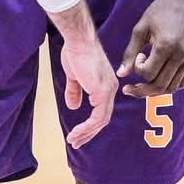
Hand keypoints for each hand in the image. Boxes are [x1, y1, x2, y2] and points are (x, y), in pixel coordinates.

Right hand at [58, 28, 118, 148]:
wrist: (77, 41)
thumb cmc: (76, 53)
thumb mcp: (74, 76)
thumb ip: (75, 91)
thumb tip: (73, 106)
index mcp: (106, 85)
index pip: (101, 110)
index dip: (90, 124)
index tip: (77, 133)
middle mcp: (111, 89)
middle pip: (103, 118)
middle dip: (88, 132)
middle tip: (76, 143)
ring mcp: (108, 91)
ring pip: (101, 121)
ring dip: (86, 133)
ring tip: (73, 141)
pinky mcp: (102, 92)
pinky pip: (97, 117)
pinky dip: (86, 127)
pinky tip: (76, 132)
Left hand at [119, 0, 183, 97]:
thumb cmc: (160, 11)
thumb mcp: (140, 28)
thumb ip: (130, 52)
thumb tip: (121, 74)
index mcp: (166, 45)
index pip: (148, 73)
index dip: (138, 69)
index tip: (139, 56)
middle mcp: (180, 54)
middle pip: (160, 85)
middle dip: (142, 91)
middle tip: (130, 89)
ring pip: (172, 87)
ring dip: (155, 91)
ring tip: (143, 85)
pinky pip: (182, 82)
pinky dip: (169, 86)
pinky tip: (159, 78)